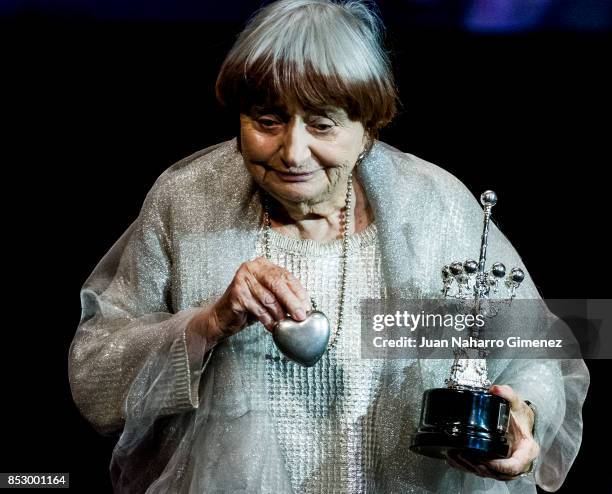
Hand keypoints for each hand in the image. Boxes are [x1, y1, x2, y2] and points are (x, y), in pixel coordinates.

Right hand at [190, 257, 310, 343]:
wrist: (222, 316)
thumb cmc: (249, 306)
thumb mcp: (268, 296)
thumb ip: (283, 296)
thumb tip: (304, 306)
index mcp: (263, 265)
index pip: (285, 276)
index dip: (298, 291)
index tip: (307, 306)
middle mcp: (251, 268)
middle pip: (277, 284)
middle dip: (292, 301)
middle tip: (301, 316)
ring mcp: (242, 279)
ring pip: (268, 298)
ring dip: (279, 314)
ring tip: (286, 324)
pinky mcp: (236, 294)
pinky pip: (258, 308)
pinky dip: (267, 320)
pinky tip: (272, 326)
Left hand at [446, 384, 539, 480]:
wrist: (519, 420)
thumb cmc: (519, 415)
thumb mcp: (516, 403)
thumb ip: (507, 394)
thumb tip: (496, 389)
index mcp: (526, 450)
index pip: (515, 465)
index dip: (500, 466)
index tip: (487, 461)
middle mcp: (517, 461)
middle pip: (498, 473)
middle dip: (480, 467)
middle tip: (463, 456)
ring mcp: (505, 464)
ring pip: (488, 474)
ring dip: (470, 467)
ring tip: (455, 456)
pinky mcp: (495, 464)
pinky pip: (482, 470)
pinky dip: (467, 467)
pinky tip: (454, 459)